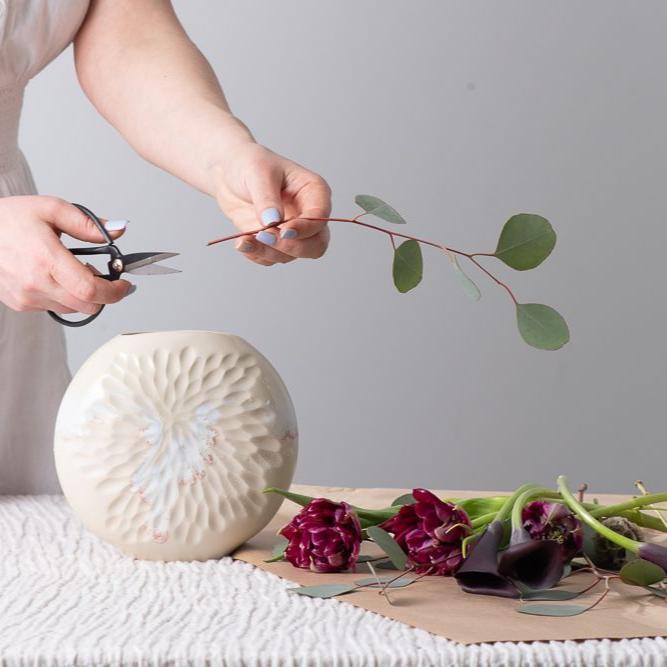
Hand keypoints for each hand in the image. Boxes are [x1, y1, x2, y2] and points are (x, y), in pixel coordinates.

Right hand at [0, 196, 131, 313]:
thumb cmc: (7, 219)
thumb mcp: (50, 209)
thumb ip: (87, 224)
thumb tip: (117, 230)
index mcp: (45, 258)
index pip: (90, 289)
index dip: (114, 291)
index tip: (124, 284)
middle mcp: (35, 283)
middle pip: (87, 305)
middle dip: (104, 294)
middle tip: (105, 277)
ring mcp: (26, 297)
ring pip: (73, 309)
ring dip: (84, 296)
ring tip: (76, 272)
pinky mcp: (20, 304)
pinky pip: (54, 308)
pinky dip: (65, 297)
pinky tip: (57, 278)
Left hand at [212, 143, 330, 265]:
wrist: (228, 173)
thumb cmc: (248, 164)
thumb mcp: (257, 173)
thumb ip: (267, 198)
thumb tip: (273, 221)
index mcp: (314, 192)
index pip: (320, 217)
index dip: (305, 228)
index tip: (283, 230)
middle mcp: (308, 215)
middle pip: (315, 245)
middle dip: (291, 247)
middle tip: (264, 237)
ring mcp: (293, 232)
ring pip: (291, 255)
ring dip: (268, 252)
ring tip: (245, 239)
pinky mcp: (275, 242)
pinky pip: (271, 259)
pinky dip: (257, 254)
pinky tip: (243, 242)